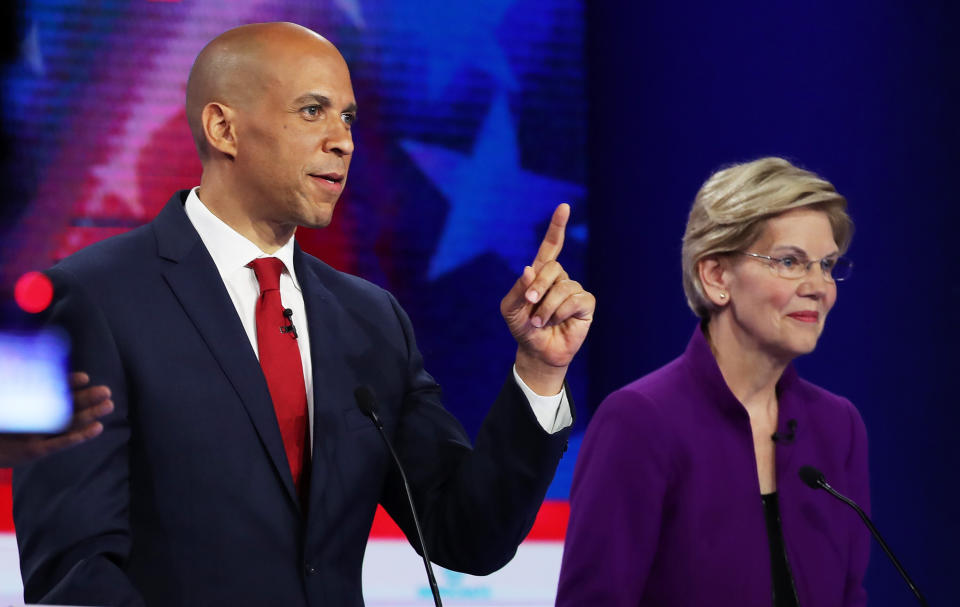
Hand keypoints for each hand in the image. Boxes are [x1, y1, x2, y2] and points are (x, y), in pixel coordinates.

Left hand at [0, 372, 113, 467]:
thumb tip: (15, 359)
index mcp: (30, 405)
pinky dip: (79, 436)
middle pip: (68, 408)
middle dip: (89, 400)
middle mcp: (36, 420)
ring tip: (108, 406)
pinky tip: (96, 428)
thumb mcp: (6, 394)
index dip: (69, 384)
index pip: (54, 392)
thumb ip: (12, 377)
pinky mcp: (35, 452)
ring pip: (70, 424)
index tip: (84, 378)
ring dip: (91, 415)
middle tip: (106, 392)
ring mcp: (37, 435)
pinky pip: (61, 443)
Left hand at [501, 204, 594, 394]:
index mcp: (541, 274)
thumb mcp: (510, 309)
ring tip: (541, 322)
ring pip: (564, 288)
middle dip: (539, 287)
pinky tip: (557, 322)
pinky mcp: (586, 306)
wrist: (537, 352)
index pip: (551, 246)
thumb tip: (529, 269)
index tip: (564, 207)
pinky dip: (562, 313)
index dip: (557, 227)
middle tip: (530, 305)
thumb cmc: (522, 328)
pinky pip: (576, 301)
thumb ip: (518, 289)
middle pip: (554, 268)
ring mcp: (574, 291)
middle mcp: (560, 279)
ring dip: (547, 308)